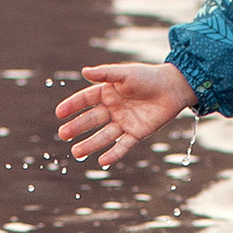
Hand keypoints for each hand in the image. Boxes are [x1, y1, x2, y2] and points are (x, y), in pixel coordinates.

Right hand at [56, 61, 193, 167]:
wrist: (173, 88)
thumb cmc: (148, 77)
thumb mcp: (125, 73)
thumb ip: (105, 74)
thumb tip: (84, 72)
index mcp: (108, 92)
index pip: (85, 100)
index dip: (72, 106)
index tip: (59, 113)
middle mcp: (114, 109)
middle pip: (91, 120)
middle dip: (77, 127)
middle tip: (63, 135)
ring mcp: (124, 122)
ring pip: (104, 136)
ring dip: (90, 144)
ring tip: (76, 152)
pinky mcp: (137, 133)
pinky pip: (123, 145)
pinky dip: (113, 153)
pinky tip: (102, 161)